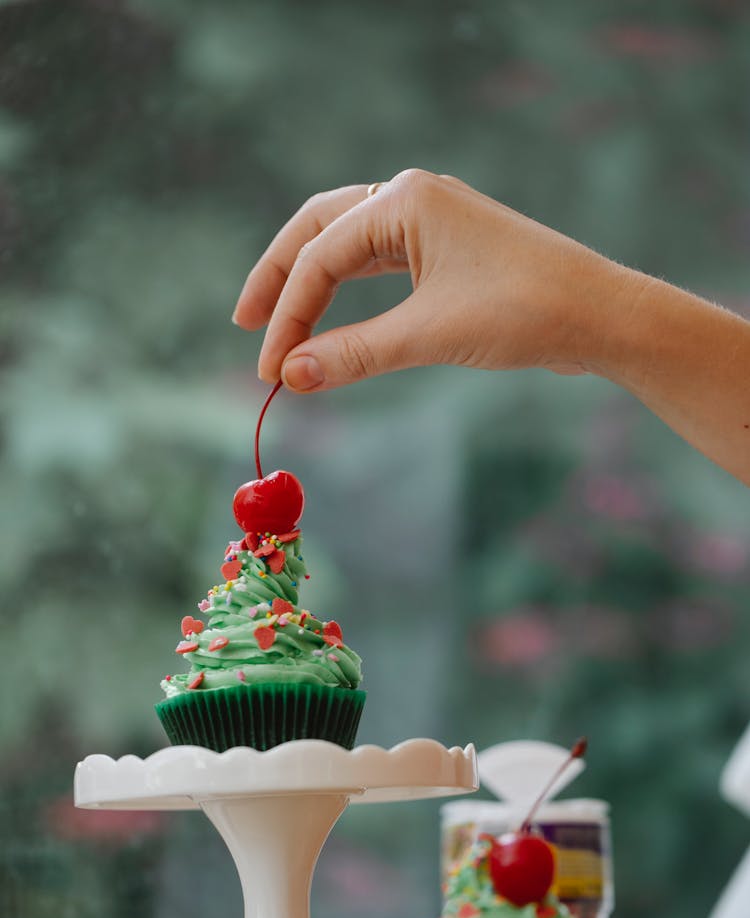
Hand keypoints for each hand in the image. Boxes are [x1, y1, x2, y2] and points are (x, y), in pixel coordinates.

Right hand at [233, 169, 630, 391]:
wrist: (600, 315)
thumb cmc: (523, 311)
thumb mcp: (428, 334)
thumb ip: (353, 354)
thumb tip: (290, 378)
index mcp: (402, 200)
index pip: (319, 258)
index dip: (287, 318)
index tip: (270, 372)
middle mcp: (410, 198)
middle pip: (319, 232)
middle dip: (280, 279)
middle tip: (246, 325)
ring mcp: (430, 221)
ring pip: (348, 246)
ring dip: (312, 285)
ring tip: (278, 325)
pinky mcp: (446, 249)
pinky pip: (379, 264)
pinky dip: (349, 293)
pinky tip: (330, 316)